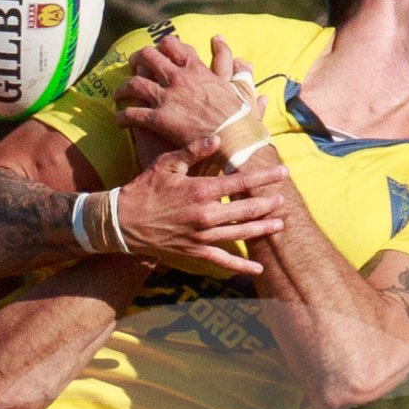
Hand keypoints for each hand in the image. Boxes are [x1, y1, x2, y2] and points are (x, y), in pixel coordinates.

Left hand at [115, 34, 263, 160]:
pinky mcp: (159, 120)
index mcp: (197, 69)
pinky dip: (122, 116)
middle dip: (138, 60)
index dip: (162, 46)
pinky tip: (119, 120)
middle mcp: (179, 78)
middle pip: (149, 57)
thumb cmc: (241, 119)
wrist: (234, 141)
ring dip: (123, 88)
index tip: (158, 51)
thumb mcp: (242, 89)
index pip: (173, 46)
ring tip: (118, 94)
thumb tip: (242, 59)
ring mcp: (167, 98)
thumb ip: (239, 71)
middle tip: (133, 66)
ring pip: (135, 84)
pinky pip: (133, 114)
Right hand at [115, 135, 286, 274]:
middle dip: (268, 204)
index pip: (241, 182)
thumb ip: (194, 150)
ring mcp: (202, 236)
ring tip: (280, 225)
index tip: (282, 172)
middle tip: (285, 199)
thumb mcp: (167, 163)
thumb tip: (218, 138)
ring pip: (240, 234)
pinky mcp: (195, 252)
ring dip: (262, 229)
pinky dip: (241, 266)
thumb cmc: (145, 189)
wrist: (123, 222)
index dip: (264, 177)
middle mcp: (206, 215)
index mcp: (202, 190)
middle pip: (246, 210)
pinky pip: (223, 261)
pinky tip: (258, 269)